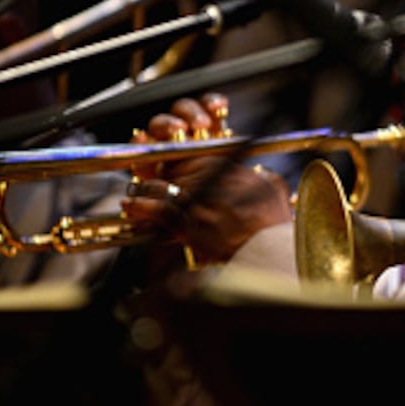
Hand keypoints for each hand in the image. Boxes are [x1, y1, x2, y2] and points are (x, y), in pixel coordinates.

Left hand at [119, 93, 290, 263]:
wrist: (267, 248)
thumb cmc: (272, 223)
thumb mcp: (273, 188)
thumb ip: (262, 176)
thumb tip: (261, 174)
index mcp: (226, 165)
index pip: (192, 157)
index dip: (177, 166)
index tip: (171, 172)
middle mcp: (208, 177)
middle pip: (172, 170)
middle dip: (158, 178)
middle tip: (146, 183)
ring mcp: (195, 198)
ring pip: (160, 187)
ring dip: (143, 190)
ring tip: (133, 194)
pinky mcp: (186, 221)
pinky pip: (157, 210)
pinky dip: (141, 208)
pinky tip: (132, 208)